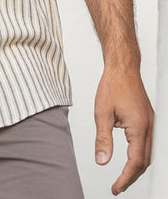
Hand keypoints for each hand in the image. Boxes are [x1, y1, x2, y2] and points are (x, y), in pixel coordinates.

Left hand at [94, 67, 153, 194]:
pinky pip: (148, 143)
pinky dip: (140, 155)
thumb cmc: (113, 85)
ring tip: (123, 177)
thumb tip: (102, 161)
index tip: (116, 188)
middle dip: (132, 177)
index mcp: (139, 127)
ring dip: (137, 167)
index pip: (135, 162)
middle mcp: (150, 127)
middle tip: (118, 187)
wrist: (123, 68)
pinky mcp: (149, 120)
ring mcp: (152, 123)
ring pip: (149, 154)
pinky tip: (131, 159)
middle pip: (145, 162)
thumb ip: (102, 139)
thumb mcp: (102, 113)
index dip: (125, 179)